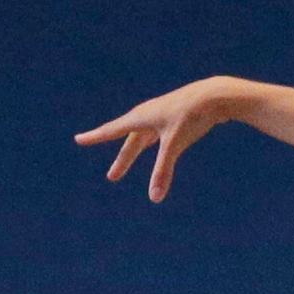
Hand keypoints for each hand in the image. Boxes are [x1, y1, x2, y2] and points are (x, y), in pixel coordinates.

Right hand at [73, 75, 251, 202]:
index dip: (95, 137)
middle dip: (122, 160)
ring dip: (134, 152)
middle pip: (130, 142)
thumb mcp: (174, 145)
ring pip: (143, 138)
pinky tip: (154, 143)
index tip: (78, 139)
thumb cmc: (192, 117)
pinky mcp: (174, 118)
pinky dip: (150, 143)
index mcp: (140, 118)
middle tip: (113, 177)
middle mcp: (147, 115)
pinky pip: (156, 134)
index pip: (111, 130)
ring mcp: (161, 115)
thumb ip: (163, 171)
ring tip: (126, 163)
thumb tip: (154, 198)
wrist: (215, 96)